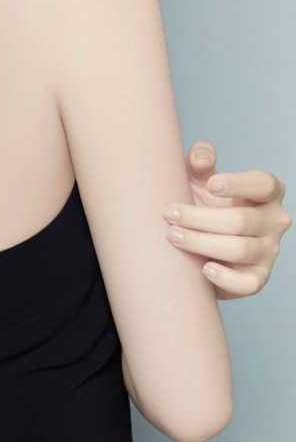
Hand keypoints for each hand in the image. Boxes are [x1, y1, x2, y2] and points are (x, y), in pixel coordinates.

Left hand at [163, 141, 290, 298]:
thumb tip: (201, 158)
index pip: (264, 184)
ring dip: (202, 242)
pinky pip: (249, 283)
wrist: (196, 240)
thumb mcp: (199, 178)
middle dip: (200, 217)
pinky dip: (227, 278)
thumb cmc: (202, 202)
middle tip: (168, 213)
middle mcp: (274, 220)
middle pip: (242, 220)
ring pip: (240, 249)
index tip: (210, 184)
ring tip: (173, 235)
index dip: (239, 183)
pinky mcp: (258, 277)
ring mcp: (269, 250)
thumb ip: (200, 160)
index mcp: (266, 192)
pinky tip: (204, 268)